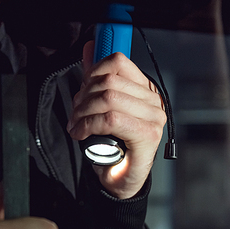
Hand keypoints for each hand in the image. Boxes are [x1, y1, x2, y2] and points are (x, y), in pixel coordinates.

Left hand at [67, 41, 165, 199]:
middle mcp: (154, 101)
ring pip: (108, 99)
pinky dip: (89, 125)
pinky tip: (82, 133)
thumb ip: (97, 79)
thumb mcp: (102, 108)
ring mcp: (154, 117)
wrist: (121, 180)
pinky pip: (111, 119)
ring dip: (83, 113)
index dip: (92, 73)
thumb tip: (89, 48)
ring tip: (77, 126)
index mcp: (145, 89)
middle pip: (109, 81)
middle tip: (75, 115)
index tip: (82, 91)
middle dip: (83, 97)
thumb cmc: (114, 147)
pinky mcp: (148, 134)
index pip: (117, 62)